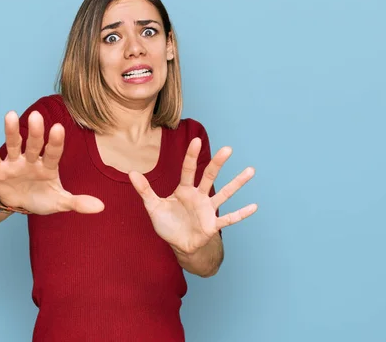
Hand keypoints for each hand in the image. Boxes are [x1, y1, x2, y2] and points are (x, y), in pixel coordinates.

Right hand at [0, 110, 103, 214]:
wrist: (18, 204)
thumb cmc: (42, 198)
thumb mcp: (60, 202)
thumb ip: (78, 202)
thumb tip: (101, 207)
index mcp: (49, 167)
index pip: (54, 153)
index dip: (56, 142)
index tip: (59, 128)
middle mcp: (32, 160)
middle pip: (34, 145)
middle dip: (35, 132)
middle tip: (37, 116)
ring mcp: (15, 163)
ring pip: (14, 145)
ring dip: (12, 132)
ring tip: (10, 115)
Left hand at [129, 137, 256, 254]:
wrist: (178, 244)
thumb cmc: (167, 224)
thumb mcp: (153, 207)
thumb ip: (144, 190)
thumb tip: (131, 173)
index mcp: (184, 190)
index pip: (188, 170)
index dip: (191, 156)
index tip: (195, 140)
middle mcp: (198, 196)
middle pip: (209, 177)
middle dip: (217, 163)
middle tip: (228, 149)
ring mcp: (208, 210)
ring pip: (224, 194)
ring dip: (237, 183)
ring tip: (250, 170)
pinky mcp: (213, 225)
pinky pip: (229, 218)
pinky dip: (241, 214)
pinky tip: (254, 206)